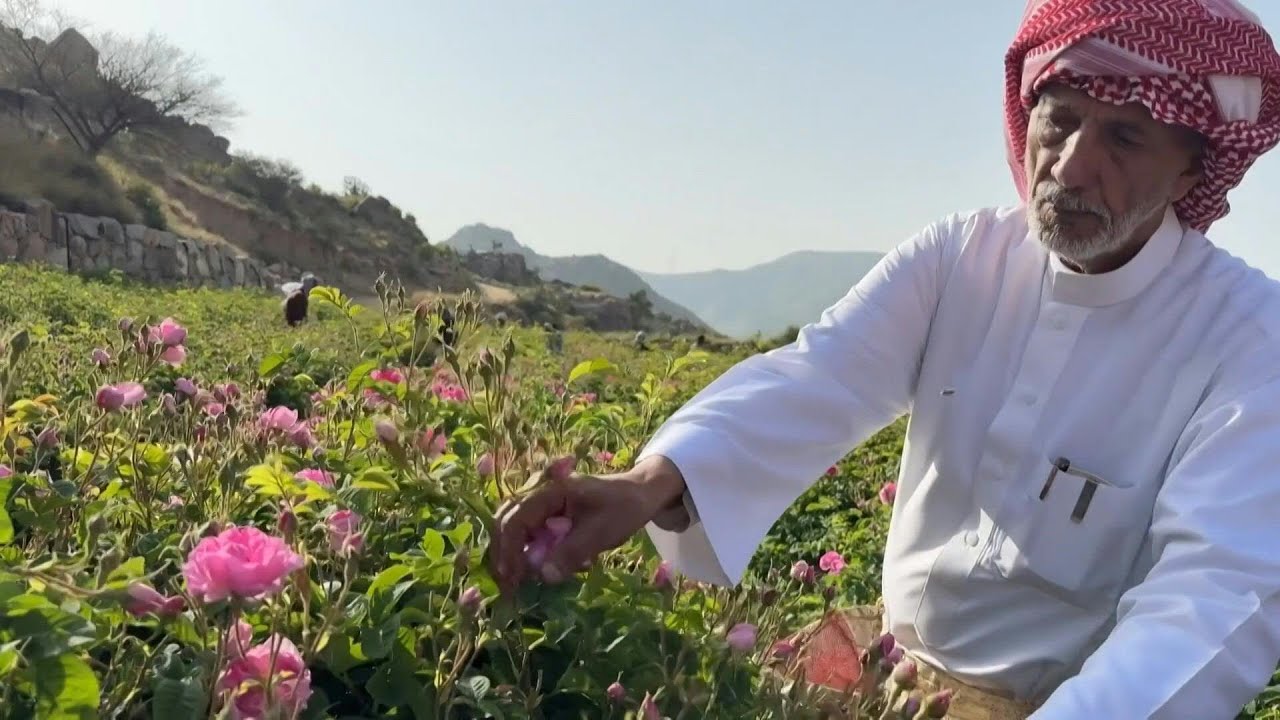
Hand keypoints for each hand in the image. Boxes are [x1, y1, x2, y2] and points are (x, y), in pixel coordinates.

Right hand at [489, 455, 684, 594]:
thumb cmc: (623, 508)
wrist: (639, 495)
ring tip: (521, 583)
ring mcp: (542, 505)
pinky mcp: (548, 516)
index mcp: (550, 491)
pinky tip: (548, 570)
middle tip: (508, 587)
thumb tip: (543, 576)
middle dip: (504, 555)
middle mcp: (539, 494)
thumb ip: (572, 552)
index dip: (509, 549)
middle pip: (506, 522)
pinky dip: (532, 554)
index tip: (511, 578)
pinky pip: (530, 535)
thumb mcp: (602, 531)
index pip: (515, 519)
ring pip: (514, 530)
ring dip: (515, 556)